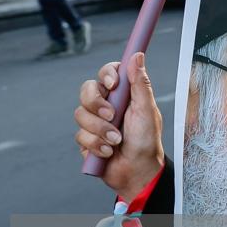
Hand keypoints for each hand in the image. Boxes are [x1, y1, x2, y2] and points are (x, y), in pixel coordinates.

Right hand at [74, 52, 164, 202]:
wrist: (137, 172)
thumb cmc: (147, 141)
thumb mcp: (147, 110)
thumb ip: (140, 84)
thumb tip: (137, 55)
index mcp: (124, 94)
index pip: (108, 72)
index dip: (107, 73)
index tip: (113, 83)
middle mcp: (107, 104)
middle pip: (86, 90)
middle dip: (96, 104)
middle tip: (112, 116)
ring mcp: (95, 121)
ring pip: (80, 114)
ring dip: (100, 130)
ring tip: (116, 141)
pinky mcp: (86, 139)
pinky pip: (80, 135)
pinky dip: (95, 145)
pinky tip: (108, 152)